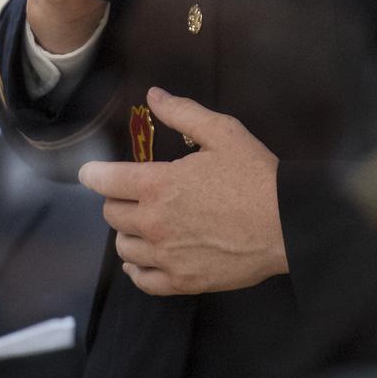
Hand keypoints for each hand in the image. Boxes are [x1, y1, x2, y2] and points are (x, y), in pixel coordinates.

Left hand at [79, 87, 288, 296]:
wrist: (286, 223)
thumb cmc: (255, 174)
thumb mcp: (222, 132)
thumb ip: (183, 113)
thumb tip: (154, 95)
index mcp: (159, 184)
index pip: (106, 180)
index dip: (94, 174)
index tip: (90, 172)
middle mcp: (154, 222)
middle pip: (112, 214)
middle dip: (117, 199)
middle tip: (133, 192)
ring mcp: (166, 256)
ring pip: (123, 247)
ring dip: (128, 232)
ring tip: (144, 222)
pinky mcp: (181, 281)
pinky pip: (142, 280)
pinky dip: (137, 268)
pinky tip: (144, 258)